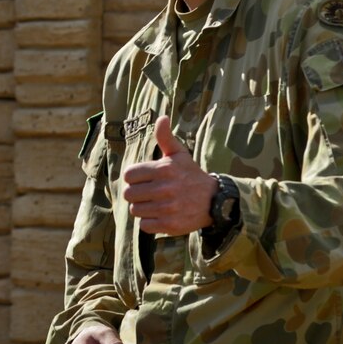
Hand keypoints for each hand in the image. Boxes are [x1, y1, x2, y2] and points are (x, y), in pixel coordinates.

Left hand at [122, 116, 215, 235]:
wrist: (214, 201)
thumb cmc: (191, 175)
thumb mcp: (179, 154)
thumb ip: (165, 137)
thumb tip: (162, 117)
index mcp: (164, 169)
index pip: (128, 175)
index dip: (133, 177)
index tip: (143, 178)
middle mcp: (165, 189)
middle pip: (129, 194)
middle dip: (136, 193)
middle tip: (147, 192)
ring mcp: (168, 208)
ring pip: (135, 210)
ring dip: (142, 208)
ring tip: (154, 203)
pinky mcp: (170, 225)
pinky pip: (144, 225)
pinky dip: (149, 222)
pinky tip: (159, 214)